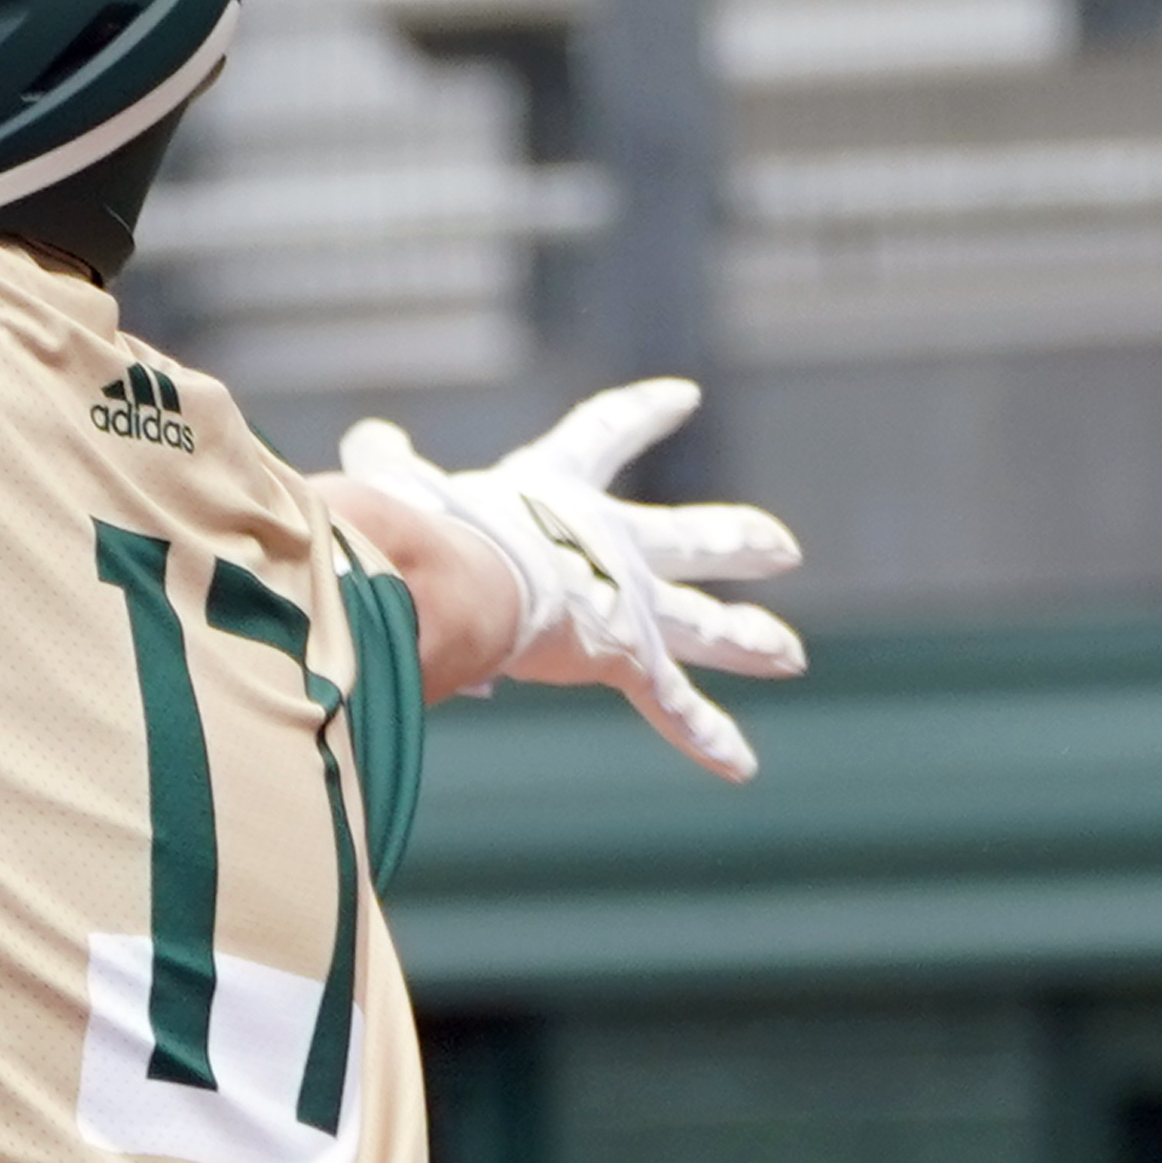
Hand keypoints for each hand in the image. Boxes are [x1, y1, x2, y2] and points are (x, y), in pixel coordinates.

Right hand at [335, 378, 804, 780]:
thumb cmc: (416, 525)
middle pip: (687, 537)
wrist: (453, 576)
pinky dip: (706, 736)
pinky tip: (745, 767)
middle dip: (734, 540)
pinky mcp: (626, 658)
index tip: (687, 395)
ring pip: (703, 624)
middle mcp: (607, 543)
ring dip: (749, 640)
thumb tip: (370, 441)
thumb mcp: (401, 484)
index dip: (639, 413)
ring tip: (791, 655)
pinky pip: (673, 707)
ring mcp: (625, 603)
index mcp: (554, 490)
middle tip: (784, 546)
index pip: (602, 435)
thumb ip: (388, 465)